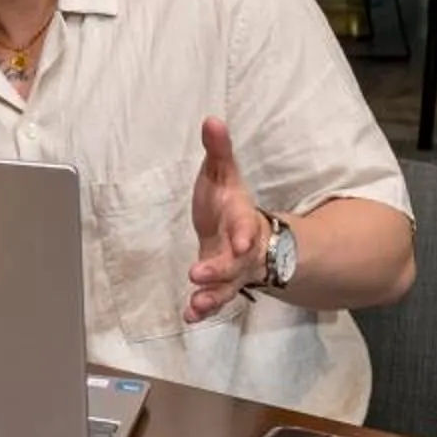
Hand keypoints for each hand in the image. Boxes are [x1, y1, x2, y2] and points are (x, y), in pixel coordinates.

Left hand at [185, 116, 268, 323]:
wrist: (241, 233)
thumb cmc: (228, 202)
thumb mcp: (222, 173)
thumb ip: (218, 151)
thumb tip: (211, 119)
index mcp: (242, 219)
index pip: (245, 226)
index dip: (243, 234)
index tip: (240, 243)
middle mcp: (241, 249)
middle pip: (236, 262)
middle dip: (220, 269)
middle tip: (198, 274)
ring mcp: (232, 271)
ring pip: (228, 287)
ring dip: (212, 296)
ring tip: (197, 305)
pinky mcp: (220, 286)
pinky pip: (215, 300)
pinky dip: (205, 310)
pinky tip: (190, 317)